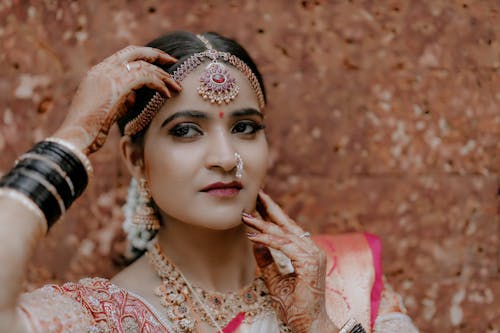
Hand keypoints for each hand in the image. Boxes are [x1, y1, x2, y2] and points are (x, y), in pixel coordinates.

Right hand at [52, 45, 180, 154]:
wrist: (76, 135)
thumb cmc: (90, 128)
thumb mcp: (108, 109)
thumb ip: (122, 98)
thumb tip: (136, 95)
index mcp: (98, 72)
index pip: (125, 55)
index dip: (144, 57)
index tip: (159, 63)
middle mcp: (103, 69)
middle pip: (135, 51)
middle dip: (156, 55)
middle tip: (173, 61)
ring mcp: (109, 75)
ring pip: (144, 65)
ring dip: (163, 76)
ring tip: (176, 86)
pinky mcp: (118, 85)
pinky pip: (146, 77)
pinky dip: (160, 84)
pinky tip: (167, 94)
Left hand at [242, 191, 337, 332]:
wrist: (310, 326)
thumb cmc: (296, 307)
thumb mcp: (275, 281)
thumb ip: (267, 262)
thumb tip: (254, 243)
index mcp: (307, 253)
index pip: (287, 229)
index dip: (271, 215)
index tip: (256, 204)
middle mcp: (312, 250)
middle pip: (287, 224)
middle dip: (269, 208)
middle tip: (255, 193)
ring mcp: (314, 255)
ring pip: (284, 234)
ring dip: (263, 224)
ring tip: (245, 215)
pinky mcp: (310, 263)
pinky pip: (284, 247)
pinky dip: (267, 240)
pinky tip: (252, 235)